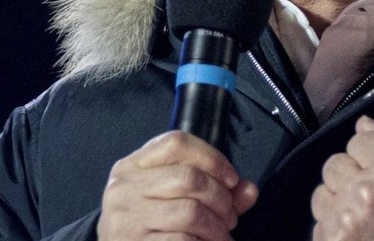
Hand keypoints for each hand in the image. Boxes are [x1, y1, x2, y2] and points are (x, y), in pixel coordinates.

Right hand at [97, 130, 257, 240]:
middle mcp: (124, 187)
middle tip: (230, 216)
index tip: (231, 178)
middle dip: (221, 198)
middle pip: (189, 177)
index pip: (176, 142)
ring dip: (217, 227)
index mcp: (133, 165)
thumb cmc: (149, 222)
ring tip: (222, 235)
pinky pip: (181, 240)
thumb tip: (249, 191)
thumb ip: (214, 189)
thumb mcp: (173, 196)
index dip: (212, 157)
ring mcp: (126, 217)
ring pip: (190, 212)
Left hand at [311, 116, 373, 240]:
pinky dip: (333, 228)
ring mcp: (346, 220)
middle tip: (373, 197)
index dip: (372, 156)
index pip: (358, 140)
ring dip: (338, 203)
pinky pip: (318, 222)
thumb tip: (363, 123)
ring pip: (321, 193)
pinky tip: (355, 233)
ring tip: (363, 217)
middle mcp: (365, 192)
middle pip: (334, 164)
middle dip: (350, 177)